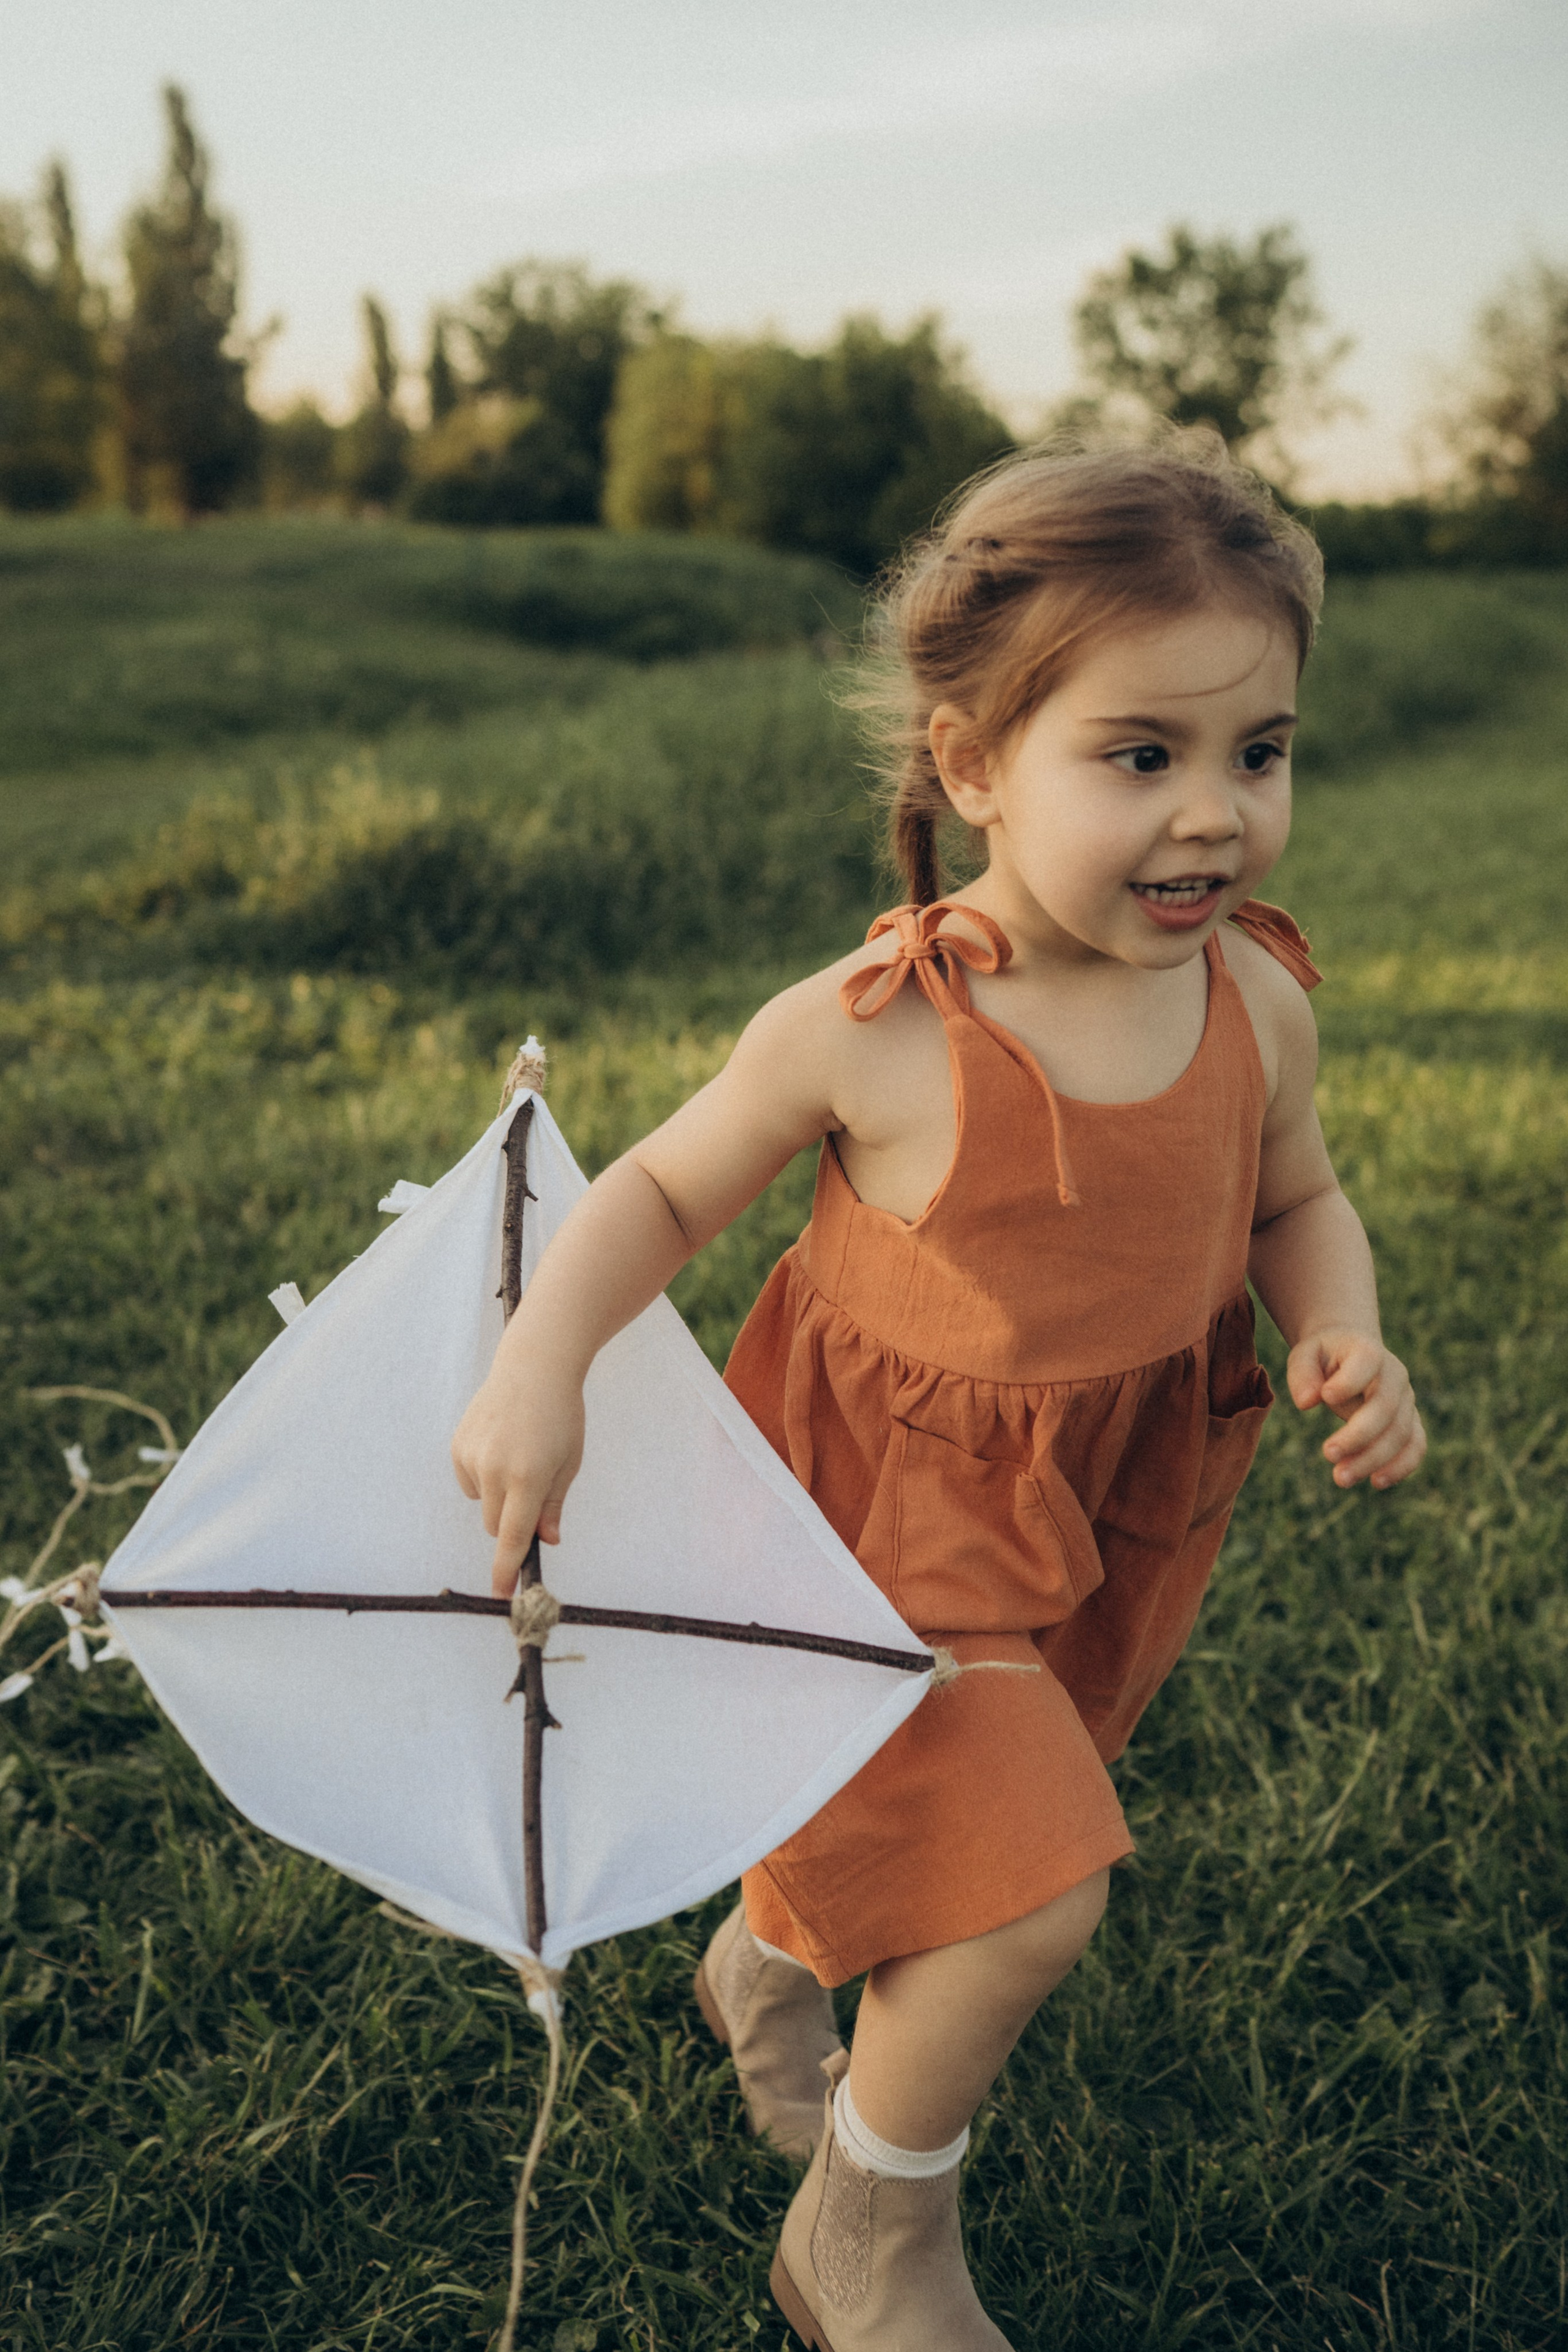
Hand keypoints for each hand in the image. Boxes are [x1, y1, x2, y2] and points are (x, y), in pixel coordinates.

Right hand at [451, 1371, 584, 1595]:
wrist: (533, 1367)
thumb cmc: (561, 1416)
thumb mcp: (570, 1462)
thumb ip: (554, 1505)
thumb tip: (545, 1541)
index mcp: (528, 1475)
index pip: (512, 1535)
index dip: (506, 1569)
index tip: (501, 1595)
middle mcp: (495, 1468)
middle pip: (495, 1525)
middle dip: (512, 1522)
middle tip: (533, 1489)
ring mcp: (472, 1456)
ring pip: (482, 1504)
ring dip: (498, 1495)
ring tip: (518, 1454)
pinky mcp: (457, 1446)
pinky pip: (470, 1481)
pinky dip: (484, 1475)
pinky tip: (499, 1445)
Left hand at [1286, 1329, 1425, 1489]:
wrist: (1351, 1355)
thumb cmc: (1324, 1357)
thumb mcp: (1305, 1355)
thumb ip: (1302, 1373)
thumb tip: (1306, 1403)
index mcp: (1367, 1350)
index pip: (1367, 1362)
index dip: (1349, 1382)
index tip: (1325, 1398)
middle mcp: (1394, 1374)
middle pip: (1386, 1407)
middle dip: (1359, 1435)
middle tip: (1328, 1454)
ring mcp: (1406, 1400)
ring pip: (1401, 1432)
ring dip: (1374, 1458)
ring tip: (1342, 1478)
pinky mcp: (1409, 1422)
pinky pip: (1416, 1445)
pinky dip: (1401, 1466)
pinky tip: (1376, 1481)